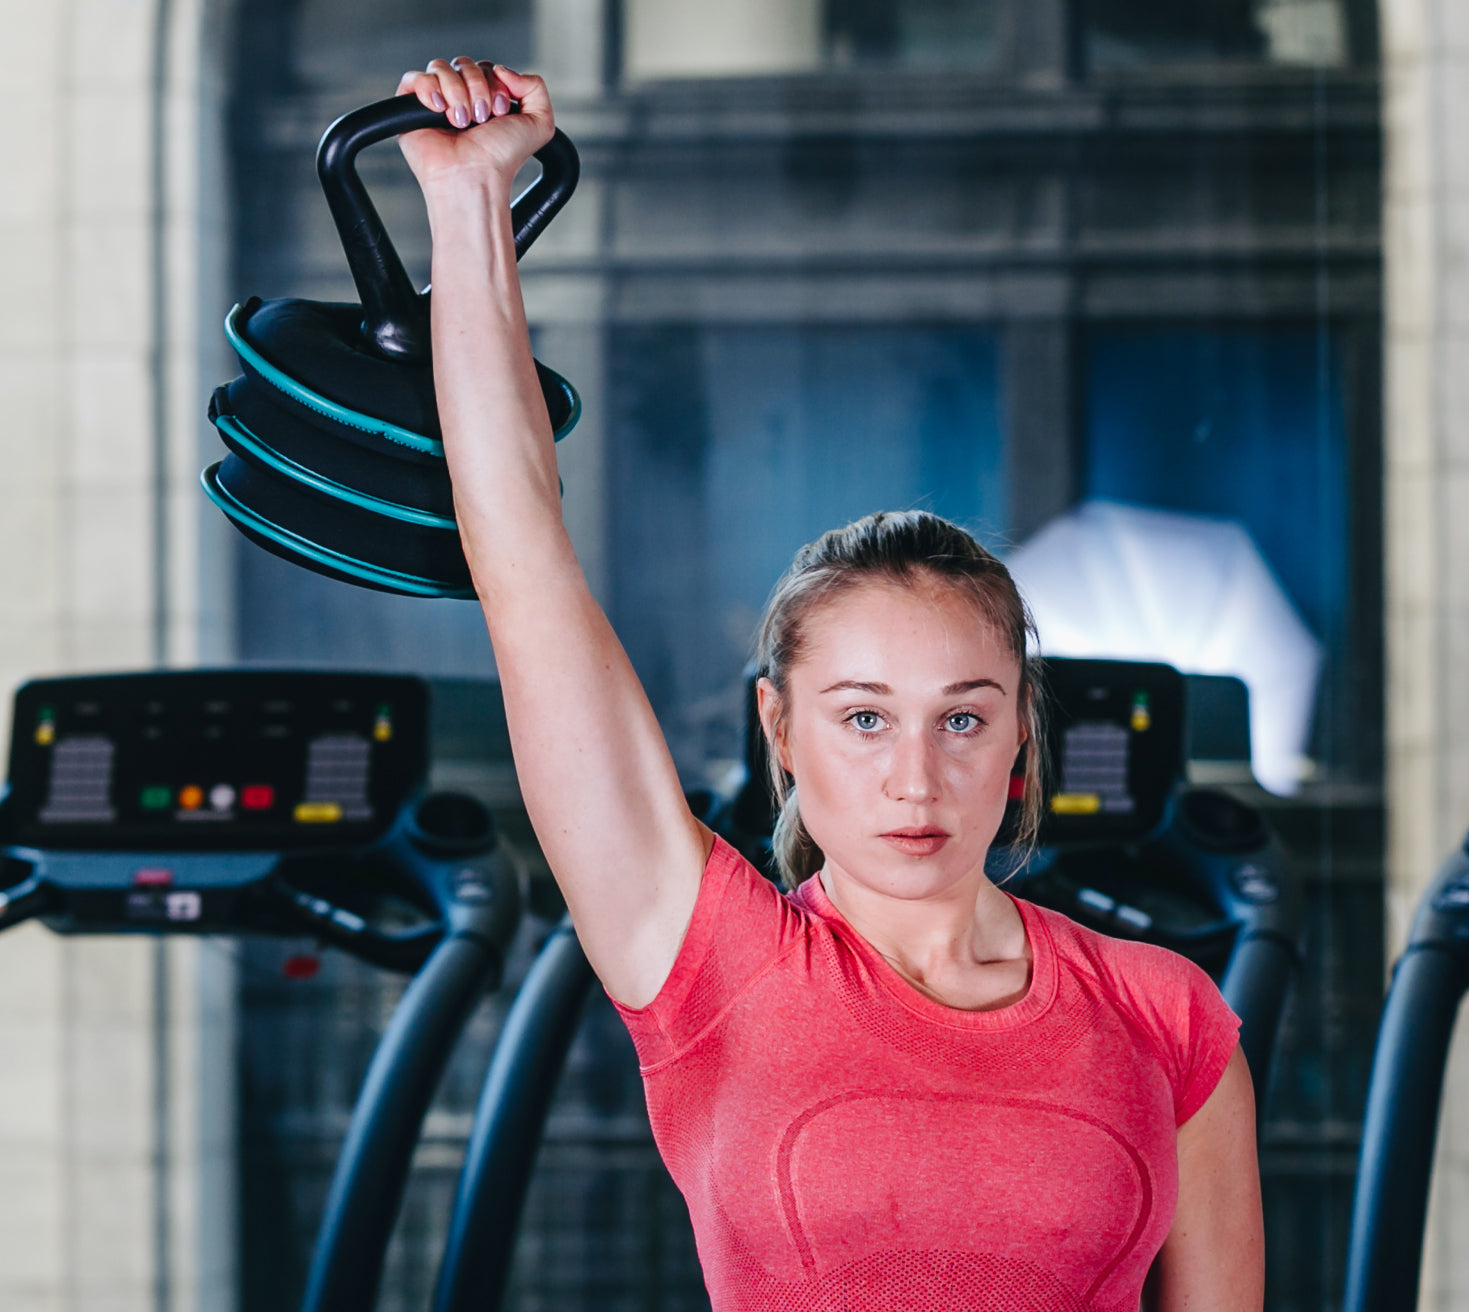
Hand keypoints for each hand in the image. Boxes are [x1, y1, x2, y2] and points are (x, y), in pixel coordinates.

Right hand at [395, 59, 553, 191]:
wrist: (476, 175)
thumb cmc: (502, 158)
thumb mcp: (540, 123)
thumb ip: (536, 86)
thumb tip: (503, 69)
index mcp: (485, 99)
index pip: (486, 67)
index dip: (495, 83)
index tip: (500, 112)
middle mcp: (460, 98)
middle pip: (465, 63)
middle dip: (478, 87)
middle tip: (481, 119)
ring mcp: (435, 102)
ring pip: (441, 67)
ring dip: (457, 92)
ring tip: (462, 121)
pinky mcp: (410, 108)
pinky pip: (414, 77)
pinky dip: (428, 88)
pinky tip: (440, 109)